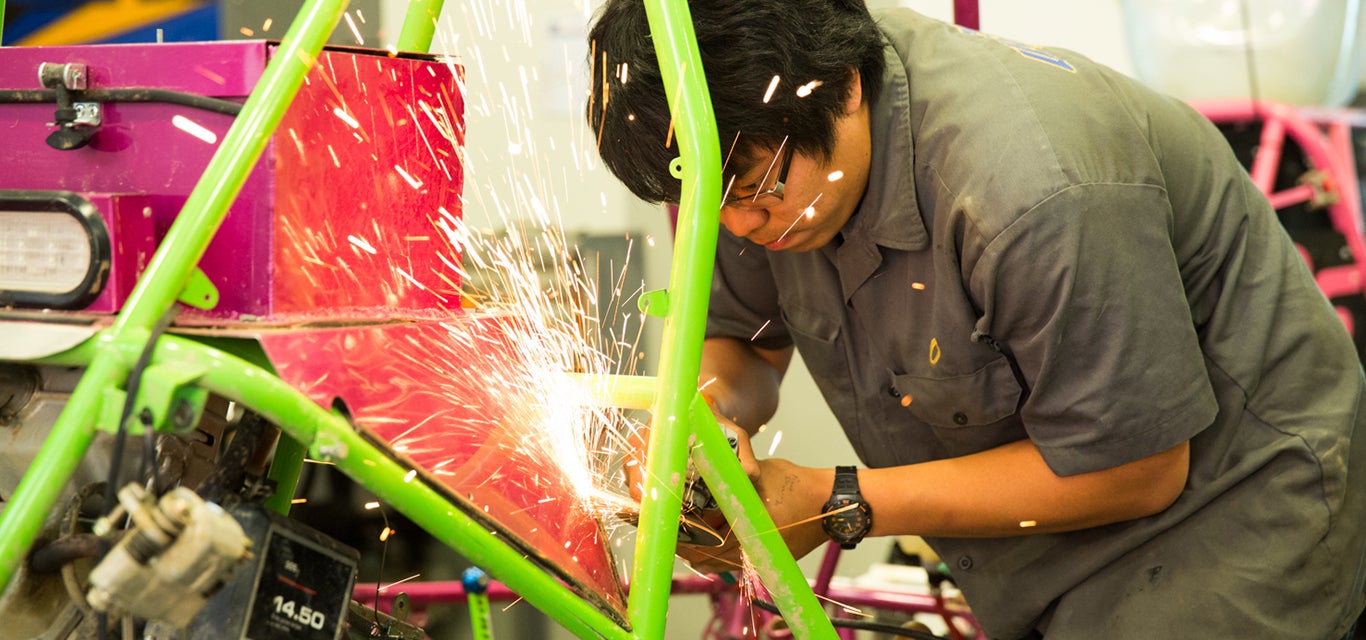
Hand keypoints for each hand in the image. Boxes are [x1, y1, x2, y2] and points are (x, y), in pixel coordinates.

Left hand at [677, 457, 830, 573]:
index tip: (668, 526)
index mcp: (747, 529)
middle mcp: (753, 550)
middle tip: (672, 534)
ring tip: (686, 538)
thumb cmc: (796, 483)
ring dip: (701, 553)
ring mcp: (762, 558)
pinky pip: (735, 563)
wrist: (833, 503)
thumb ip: (728, 477)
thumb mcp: (756, 473)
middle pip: (707, 558)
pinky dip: (719, 555)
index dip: (682, 535)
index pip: (703, 541)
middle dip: (687, 546)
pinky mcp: (770, 559)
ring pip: (719, 564)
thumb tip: (700, 468)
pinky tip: (709, 542)